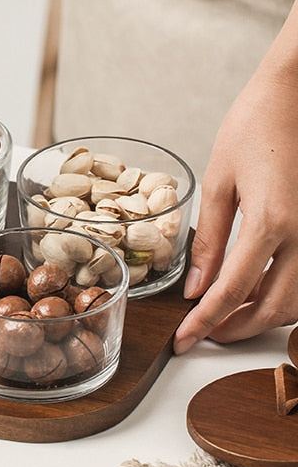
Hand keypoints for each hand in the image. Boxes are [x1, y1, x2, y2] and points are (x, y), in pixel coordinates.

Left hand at [174, 47, 297, 352]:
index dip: (205, 321)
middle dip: (235, 328)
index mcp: (272, 221)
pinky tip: (256, 292)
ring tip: (225, 316)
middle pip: (272, 307)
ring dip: (261, 317)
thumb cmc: (255, 126)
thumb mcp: (219, 182)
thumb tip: (194, 287)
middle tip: (203, 334)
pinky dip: (283, 297)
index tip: (183, 340)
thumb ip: (210, 241)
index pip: (232, 290)